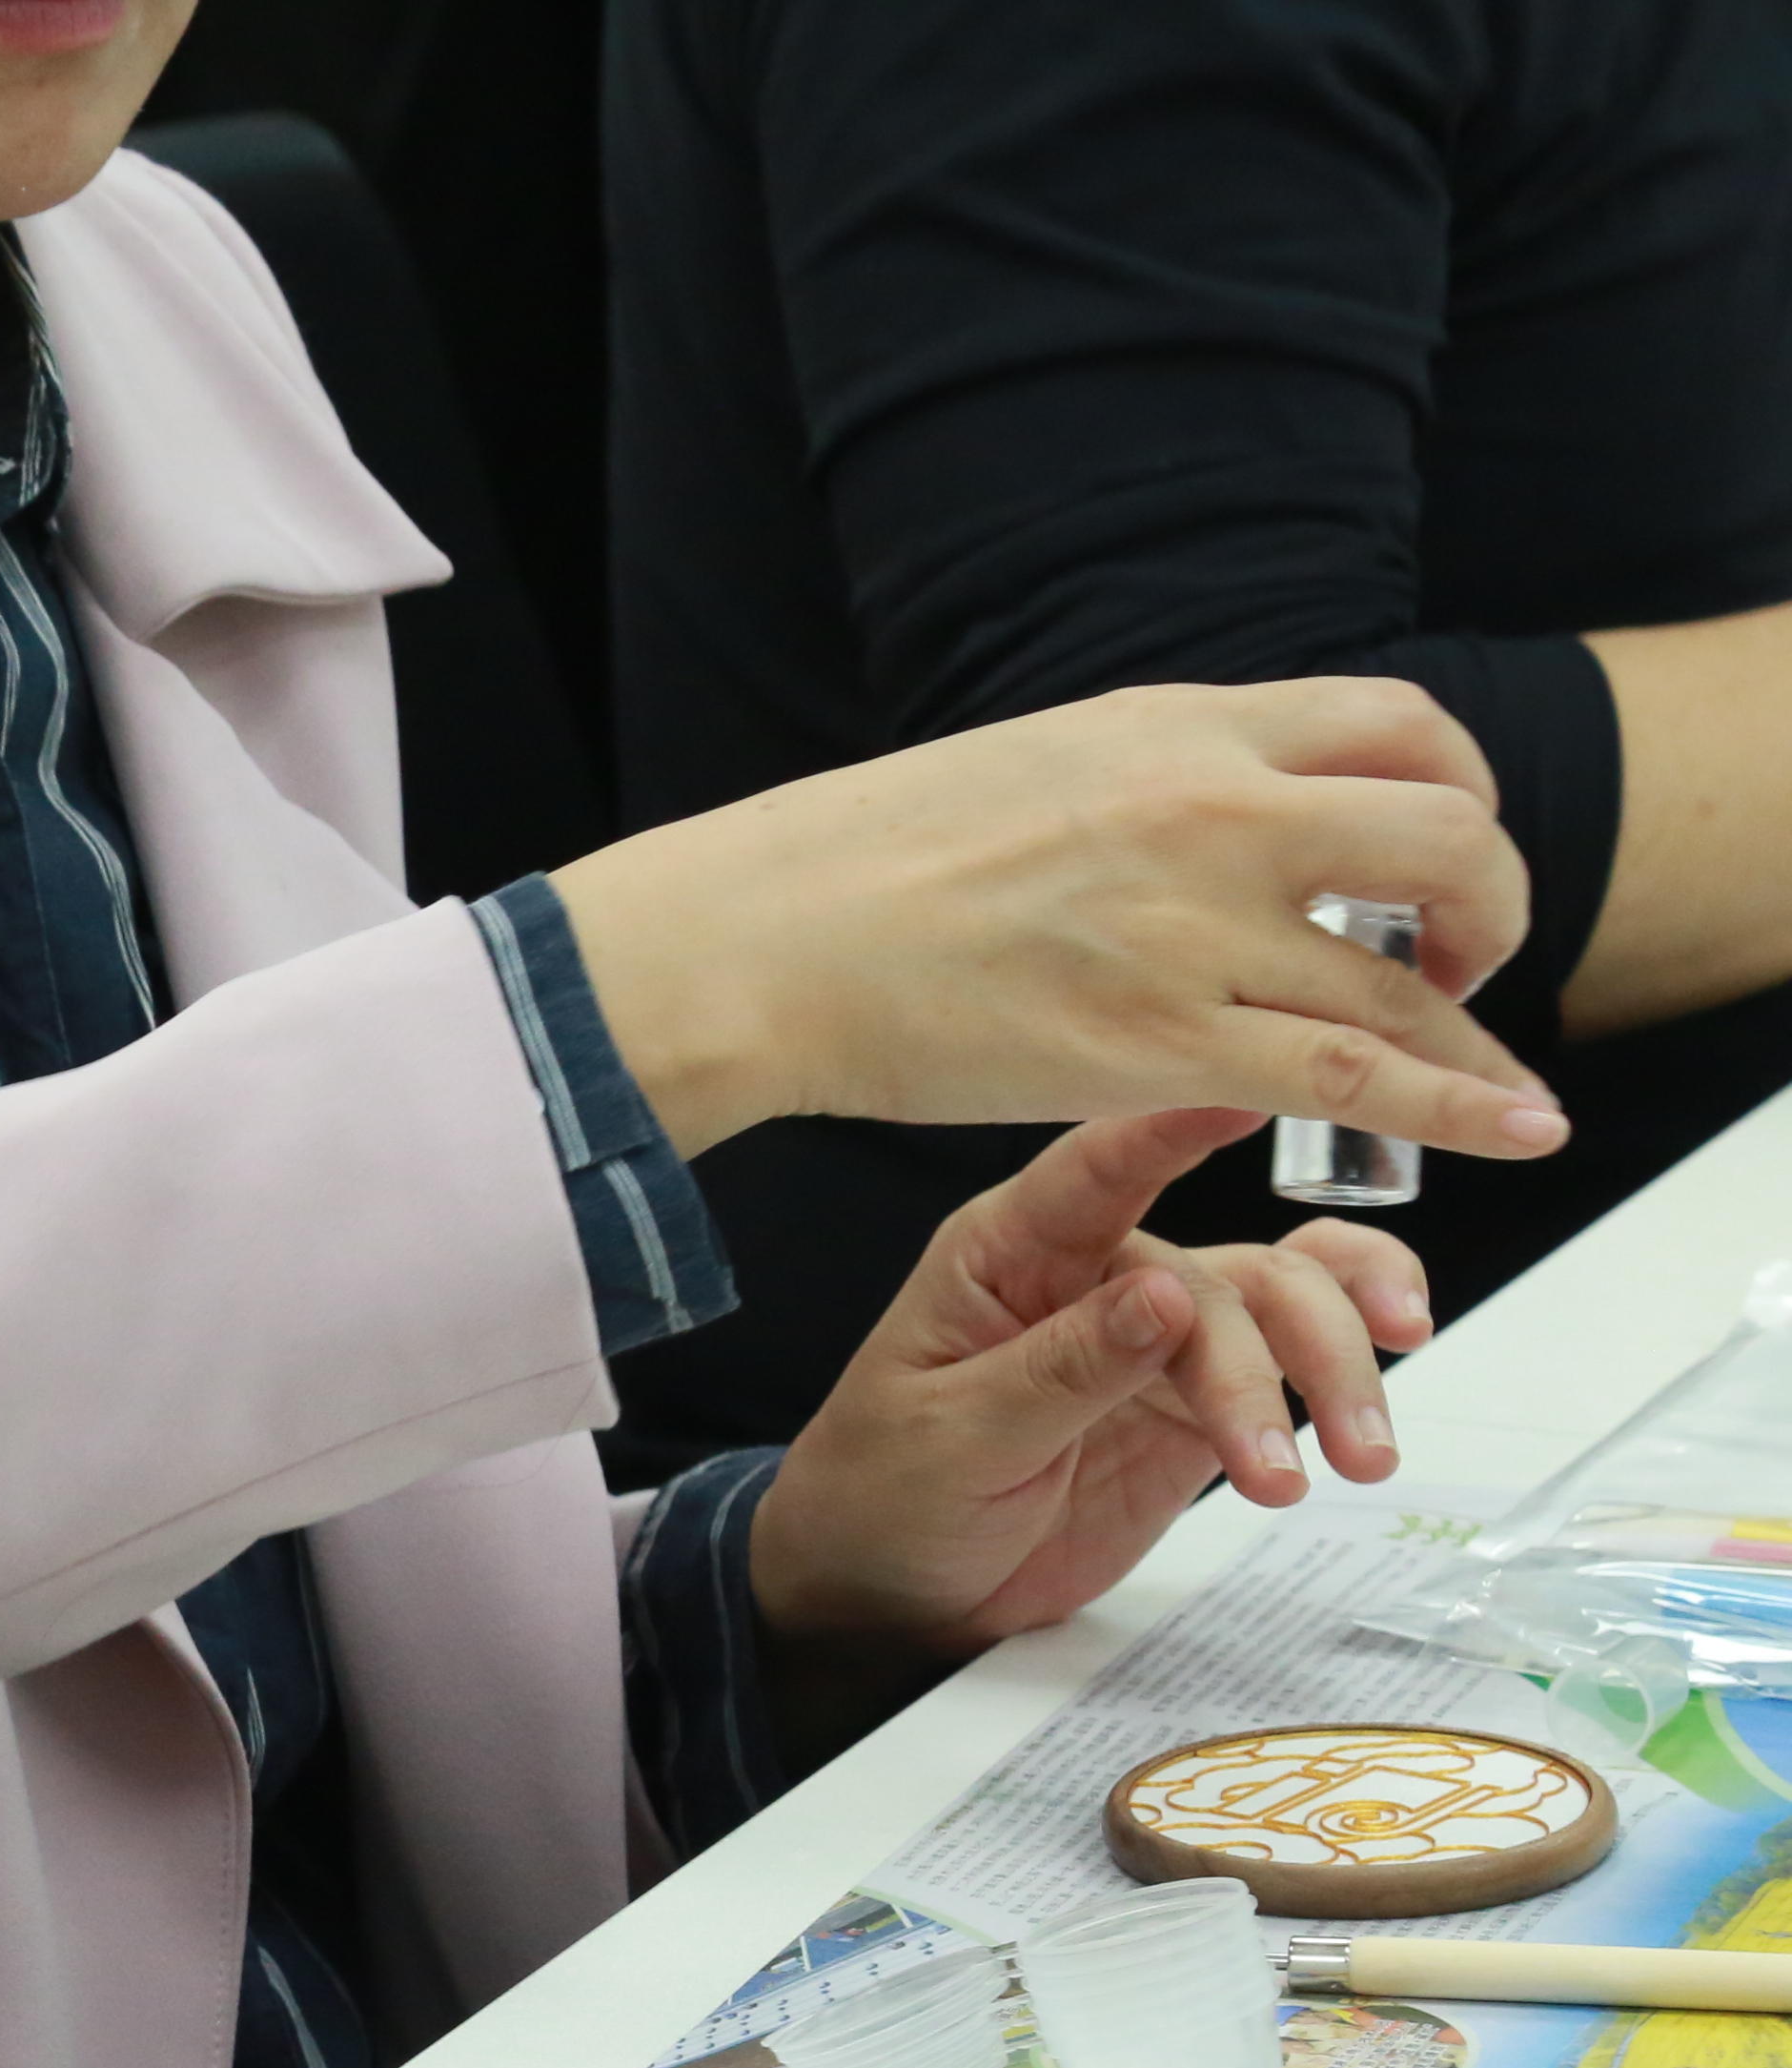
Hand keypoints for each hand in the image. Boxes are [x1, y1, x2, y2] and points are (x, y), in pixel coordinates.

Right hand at [543, 680, 1569, 1163]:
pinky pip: (1356, 1075)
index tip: (1430, 858)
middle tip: (1452, 962)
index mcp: (1178, 730)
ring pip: (1413, 974)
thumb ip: (1148, 784)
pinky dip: (1461, 1105)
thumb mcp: (1034, 765)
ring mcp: (1191, 929)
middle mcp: (1211, 812)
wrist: (757, 937)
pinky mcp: (1158, 1045)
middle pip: (1449, 832)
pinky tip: (1522, 1130)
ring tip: (1498, 1085)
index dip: (1455, 794)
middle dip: (1487, 903)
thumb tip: (1213, 820)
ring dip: (1474, 1032)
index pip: (1400, 725)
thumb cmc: (856, 865)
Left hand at [751, 1108, 1435, 1662]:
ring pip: (1283, 1308)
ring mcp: (1156, 1335)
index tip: (1258, 1093)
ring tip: (1358, 1459)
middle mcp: (1094, 1273)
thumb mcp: (952, 1438)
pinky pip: (1291, 1360)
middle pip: (1228, 1270)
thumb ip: (1061, 1369)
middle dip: (1292, 1349)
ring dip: (1335, 1373)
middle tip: (1320, 1445)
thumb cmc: (884, 1496)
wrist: (893, 1595)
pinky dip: (1339, 1381)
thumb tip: (1169, 1294)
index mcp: (1009, 1253)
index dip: (1181, 1124)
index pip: (1100, 1168)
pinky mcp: (1196, 1400)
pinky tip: (1364, 1428)